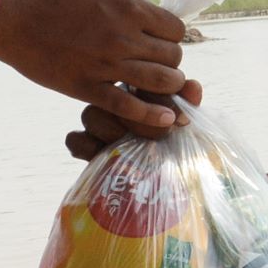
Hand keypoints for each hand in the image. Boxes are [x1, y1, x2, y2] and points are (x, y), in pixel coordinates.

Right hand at [0, 0, 189, 127]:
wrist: (14, 17)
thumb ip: (125, 2)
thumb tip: (146, 16)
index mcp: (127, 8)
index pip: (175, 30)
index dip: (172, 37)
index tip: (161, 42)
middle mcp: (123, 37)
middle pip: (173, 57)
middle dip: (171, 63)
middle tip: (158, 66)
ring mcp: (106, 64)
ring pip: (161, 82)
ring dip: (168, 87)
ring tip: (161, 87)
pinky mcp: (87, 87)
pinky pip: (129, 107)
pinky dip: (152, 115)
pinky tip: (164, 120)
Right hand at [64, 80, 202, 161]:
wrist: (169, 184)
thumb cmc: (177, 147)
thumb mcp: (185, 125)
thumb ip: (186, 105)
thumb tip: (193, 87)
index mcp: (138, 94)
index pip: (138, 83)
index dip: (156, 98)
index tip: (177, 119)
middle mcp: (116, 106)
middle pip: (112, 98)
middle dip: (138, 117)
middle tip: (161, 135)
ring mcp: (98, 127)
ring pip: (91, 115)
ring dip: (112, 130)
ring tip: (133, 145)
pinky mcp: (86, 148)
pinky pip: (75, 141)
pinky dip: (87, 146)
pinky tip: (105, 154)